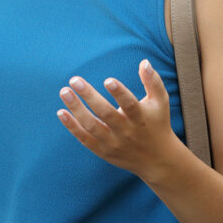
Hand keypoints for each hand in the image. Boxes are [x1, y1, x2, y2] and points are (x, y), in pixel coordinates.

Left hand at [56, 59, 180, 180]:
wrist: (157, 160)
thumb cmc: (157, 124)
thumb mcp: (160, 103)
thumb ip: (153, 82)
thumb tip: (144, 62)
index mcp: (141, 118)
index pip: (130, 105)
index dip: (120, 93)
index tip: (107, 80)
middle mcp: (126, 131)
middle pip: (106, 114)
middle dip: (89, 96)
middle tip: (74, 79)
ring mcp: (113, 142)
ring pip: (92, 126)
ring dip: (76, 109)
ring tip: (65, 92)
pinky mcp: (103, 151)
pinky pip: (85, 139)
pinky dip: (72, 127)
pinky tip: (61, 112)